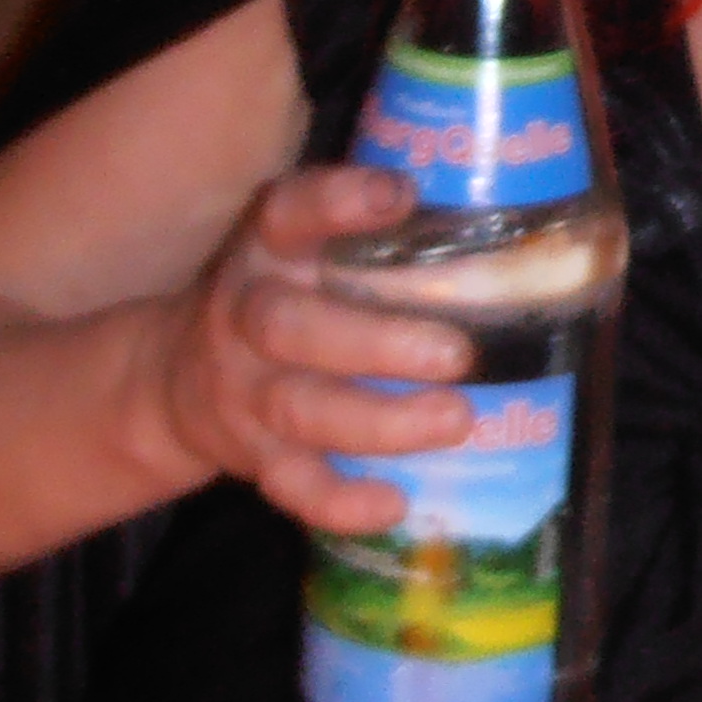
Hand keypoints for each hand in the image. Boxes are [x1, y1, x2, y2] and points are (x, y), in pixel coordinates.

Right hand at [142, 163, 472, 532]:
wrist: (177, 379)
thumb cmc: (289, 295)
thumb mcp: (307, 249)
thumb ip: (382, 237)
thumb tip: (525, 225)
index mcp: (269, 249)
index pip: (290, 212)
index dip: (338, 202)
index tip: (400, 196)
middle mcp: (247, 315)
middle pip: (292, 327)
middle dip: (377, 343)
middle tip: (459, 354)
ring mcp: (244, 391)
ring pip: (300, 409)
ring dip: (380, 422)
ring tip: (456, 420)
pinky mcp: (252, 455)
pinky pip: (292, 485)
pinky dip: (341, 502)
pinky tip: (395, 504)